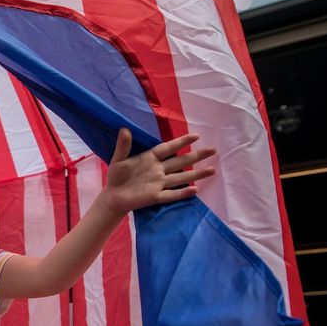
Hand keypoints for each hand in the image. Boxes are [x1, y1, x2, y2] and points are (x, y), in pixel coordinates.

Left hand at [99, 128, 216, 215]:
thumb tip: (124, 129)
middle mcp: (158, 170)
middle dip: (197, 156)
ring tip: (212, 170)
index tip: (196, 136)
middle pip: (181, 162)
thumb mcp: (118, 159)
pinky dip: (182, 193)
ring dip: (196, 174)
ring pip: (181, 177)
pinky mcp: (155, 197)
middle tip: (213, 150)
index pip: (168, 148)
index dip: (181, 142)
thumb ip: (123, 146)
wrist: (113, 196)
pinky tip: (195, 190)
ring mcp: (158, 184)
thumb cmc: (116, 176)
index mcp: (150, 159)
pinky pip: (171, 195)